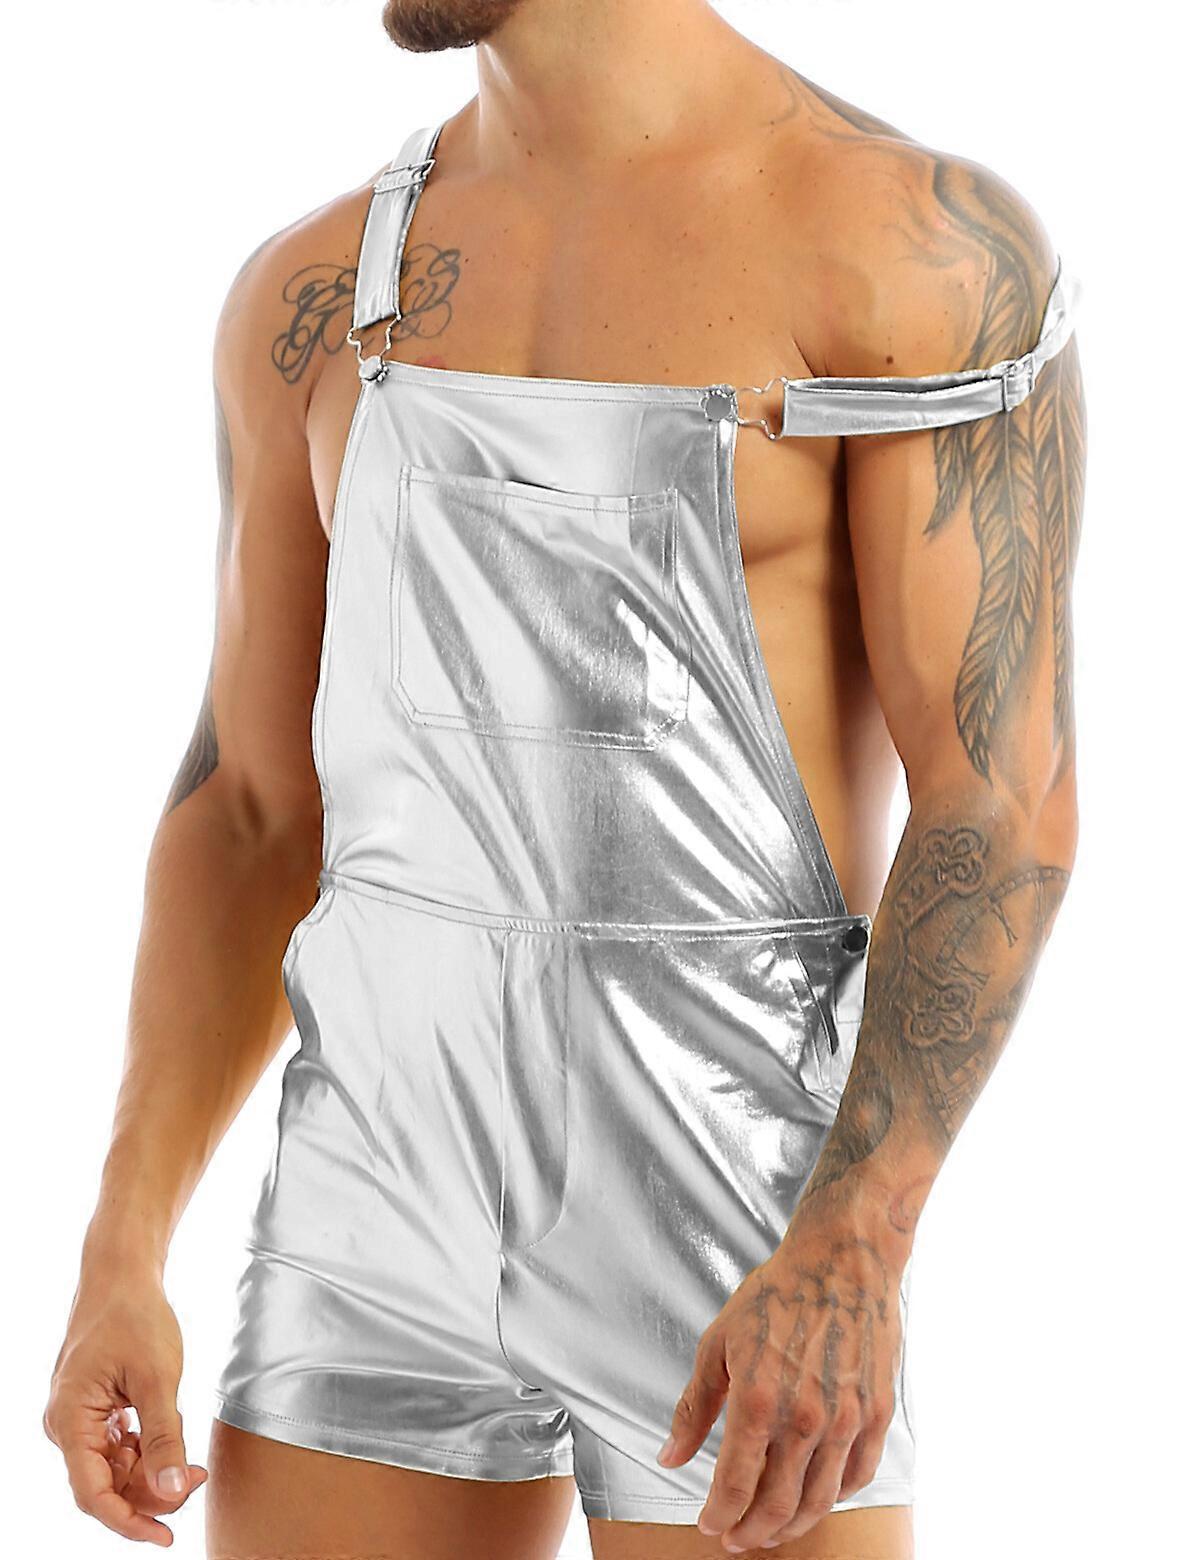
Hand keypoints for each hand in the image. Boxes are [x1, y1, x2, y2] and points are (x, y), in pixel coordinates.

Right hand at [44, 1262, 206, 1546]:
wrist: (122, 1273)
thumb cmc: (135, 1316)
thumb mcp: (158, 1377)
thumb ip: (165, 1436)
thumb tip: (173, 1490)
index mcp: (70, 1422)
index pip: (93, 1494)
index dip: (129, 1522)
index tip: (166, 1537)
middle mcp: (66, 1426)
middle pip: (106, 1484)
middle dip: (150, 1492)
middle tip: (196, 1479)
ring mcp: (78, 1418)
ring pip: (113, 1468)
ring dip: (151, 1472)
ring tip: (191, 1463)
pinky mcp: (94, 1408)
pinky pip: (117, 1446)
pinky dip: (145, 1450)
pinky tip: (171, 1437)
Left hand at [659, 1217, 904, 1552]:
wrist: (842, 1261)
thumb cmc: (777, 1296)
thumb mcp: (718, 1343)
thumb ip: (694, 1407)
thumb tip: (670, 1456)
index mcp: (758, 1399)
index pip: (734, 1485)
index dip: (718, 1515)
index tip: (710, 1525)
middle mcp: (805, 1417)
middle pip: (778, 1505)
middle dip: (752, 1531)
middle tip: (737, 1537)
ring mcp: (847, 1419)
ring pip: (819, 1500)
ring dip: (792, 1525)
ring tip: (772, 1529)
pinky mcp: (878, 1413)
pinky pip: (858, 1475)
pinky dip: (834, 1497)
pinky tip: (816, 1497)